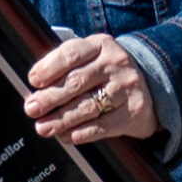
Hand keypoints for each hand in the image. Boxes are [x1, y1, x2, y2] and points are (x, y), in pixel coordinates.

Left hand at [24, 34, 159, 144]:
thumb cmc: (106, 74)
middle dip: (50, 98)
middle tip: (32, 109)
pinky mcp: (134, 111)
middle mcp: (116, 62)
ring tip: (44, 127)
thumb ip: (64, 67)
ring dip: (62, 119)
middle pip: (77, 82)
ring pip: (88, 106)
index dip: (49, 68)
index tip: (33, 81)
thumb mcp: (90, 59)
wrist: (149, 88)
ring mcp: (127, 86)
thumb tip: (34, 90)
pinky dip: (82, 133)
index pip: (71, 53)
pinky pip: (104, 125)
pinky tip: (67, 136)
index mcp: (101, 44)